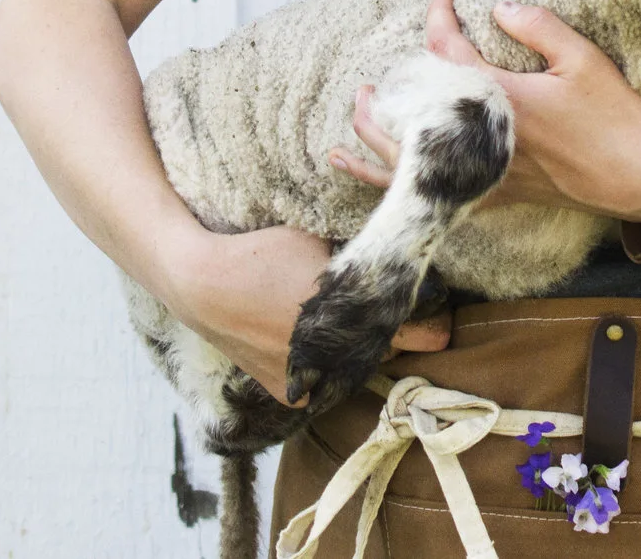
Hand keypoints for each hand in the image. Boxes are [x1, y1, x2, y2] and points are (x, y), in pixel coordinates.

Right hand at [165, 225, 449, 403]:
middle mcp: (342, 360)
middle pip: (389, 352)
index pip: (424, 334)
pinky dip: (326, 366)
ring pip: (357, 370)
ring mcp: (317, 382)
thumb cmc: (267, 255)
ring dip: (358, 350)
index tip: (435, 309)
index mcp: (359, 323)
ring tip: (342, 322)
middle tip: (387, 308)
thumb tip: (397, 260)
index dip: (434, 321)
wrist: (204, 286)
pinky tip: (315, 343)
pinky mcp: (291, 393)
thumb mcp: (323, 246)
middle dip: (393, 332)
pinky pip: (325, 384)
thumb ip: (363, 263)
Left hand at [327, 0, 640, 223]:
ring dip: (373, 129)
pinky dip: (385, 178)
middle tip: (386, 61)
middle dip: (392, 81)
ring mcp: (480, 172)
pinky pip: (424, 191)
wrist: (637, 179)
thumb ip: (539, 26)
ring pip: (405, 156)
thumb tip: (498, 7)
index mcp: (503, 100)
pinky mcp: (487, 195)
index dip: (439, 18)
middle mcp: (481, 139)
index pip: (450, 53)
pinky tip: (359, 166)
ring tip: (358, 105)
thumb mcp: (584, 60)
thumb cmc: (614, 118)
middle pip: (412, 108)